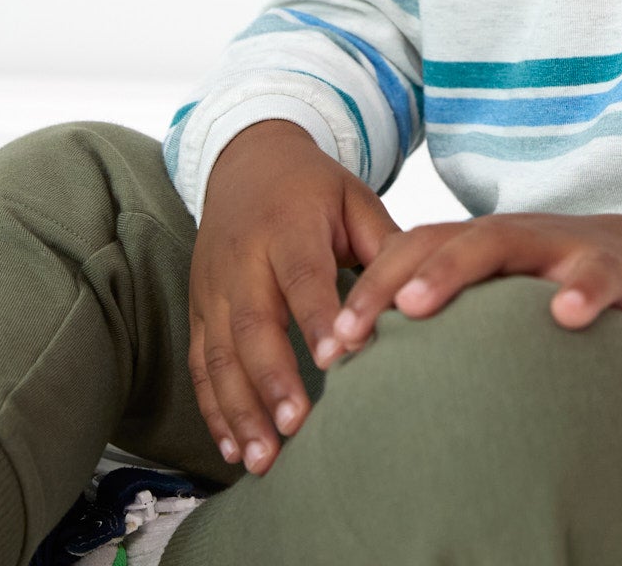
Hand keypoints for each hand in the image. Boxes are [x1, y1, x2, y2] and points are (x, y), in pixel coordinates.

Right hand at [189, 120, 401, 475]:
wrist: (247, 162)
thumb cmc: (313, 187)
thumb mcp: (354, 197)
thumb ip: (385, 243)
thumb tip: (422, 291)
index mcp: (288, 225)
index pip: (302, 274)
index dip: (317, 316)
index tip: (337, 358)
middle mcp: (243, 258)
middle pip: (254, 324)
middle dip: (273, 379)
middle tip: (297, 426)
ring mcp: (215, 288)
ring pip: (220, 355)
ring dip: (239, 410)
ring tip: (263, 458)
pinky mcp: (200, 310)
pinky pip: (200, 365)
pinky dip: (214, 409)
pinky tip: (233, 447)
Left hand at [315, 211, 621, 363]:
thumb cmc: (565, 287)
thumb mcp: (507, 301)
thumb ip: (460, 318)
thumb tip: (384, 369)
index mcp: (487, 247)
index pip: (416, 249)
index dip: (370, 286)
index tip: (330, 342)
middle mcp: (520, 238)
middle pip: (447, 240)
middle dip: (392, 279)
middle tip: (349, 328)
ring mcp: (567, 247)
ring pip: (508, 240)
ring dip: (457, 268)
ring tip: (418, 302)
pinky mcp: (619, 268)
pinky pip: (598, 273)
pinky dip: (582, 289)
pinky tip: (564, 314)